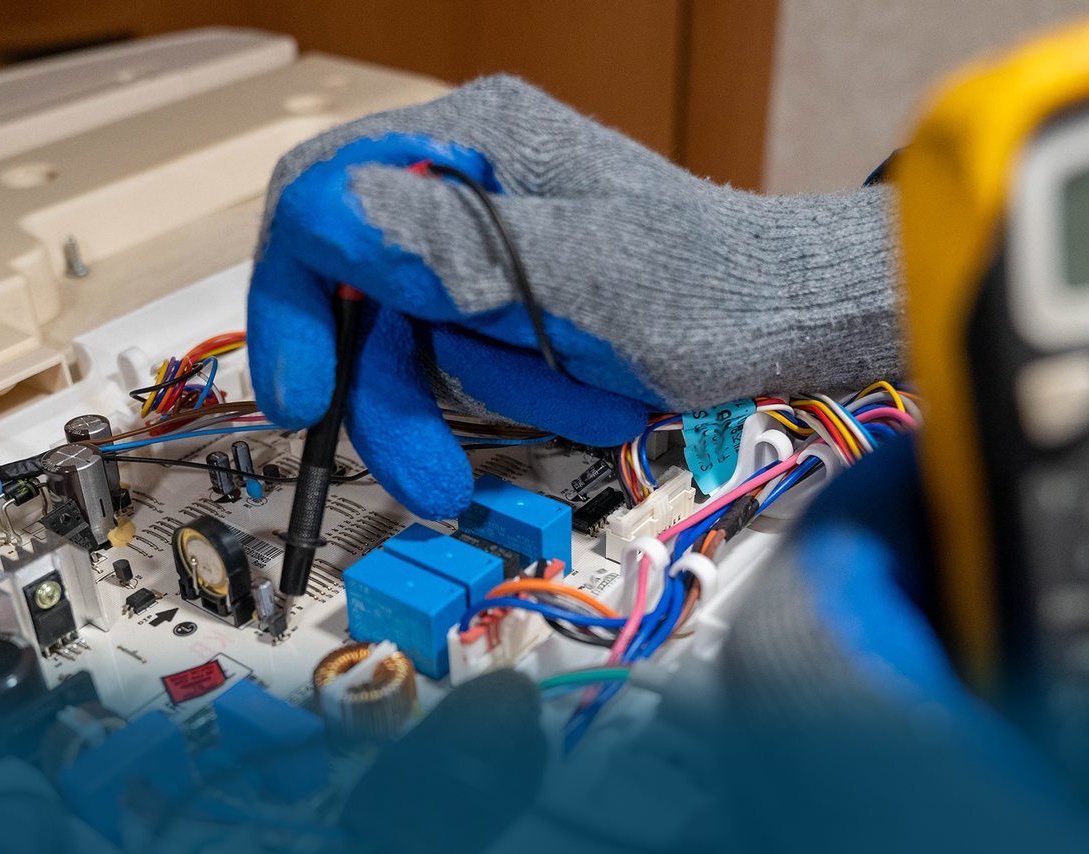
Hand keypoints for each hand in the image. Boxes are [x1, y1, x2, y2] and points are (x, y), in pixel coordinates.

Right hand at [249, 76, 902, 517]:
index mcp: (471, 139)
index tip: (304, 394)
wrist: (796, 320)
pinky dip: (519, 395)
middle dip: (397, 392)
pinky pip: (466, 358)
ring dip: (483, 401)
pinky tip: (593, 401)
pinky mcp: (512, 295)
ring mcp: (487, 239)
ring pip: (412, 340)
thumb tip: (324, 217)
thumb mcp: (576, 274)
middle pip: (358, 291)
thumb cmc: (713, 288)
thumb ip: (447, 248)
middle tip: (426, 478)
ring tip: (581, 414)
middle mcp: (465, 180)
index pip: (319, 200)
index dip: (292, 299)